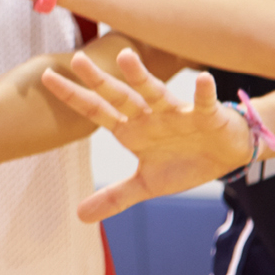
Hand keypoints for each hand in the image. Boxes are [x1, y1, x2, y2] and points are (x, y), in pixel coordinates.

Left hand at [39, 48, 261, 221]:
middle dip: (98, 80)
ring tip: (125, 58)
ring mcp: (177, 114)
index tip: (46, 77)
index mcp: (131, 129)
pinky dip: (204, 93)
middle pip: (119, 96)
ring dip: (141, 77)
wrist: (228, 155)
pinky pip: (204, 104)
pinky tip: (203, 79)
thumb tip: (79, 216)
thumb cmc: (185, 162)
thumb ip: (114, 197)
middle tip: (76, 59)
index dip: (72, 96)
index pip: (96, 111)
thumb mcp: (146, 185)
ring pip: (156, 92)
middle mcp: (149, 116)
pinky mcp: (207, 117)